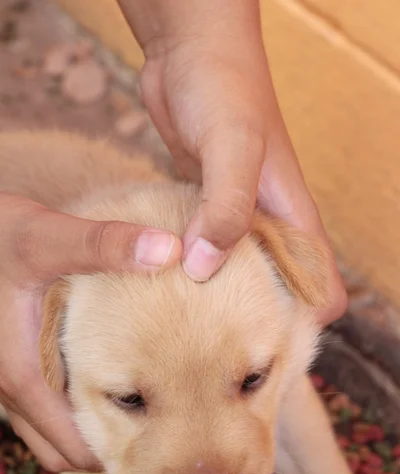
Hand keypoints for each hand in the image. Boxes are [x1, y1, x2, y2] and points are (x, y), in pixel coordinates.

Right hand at [0, 194, 180, 471]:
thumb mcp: (48, 237)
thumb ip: (105, 245)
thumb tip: (170, 251)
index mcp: (21, 373)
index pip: (69, 446)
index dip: (113, 455)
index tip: (158, 447)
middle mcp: (8, 386)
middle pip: (58, 449)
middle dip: (101, 450)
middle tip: (155, 432)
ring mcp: (5, 378)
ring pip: (45, 431)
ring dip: (82, 432)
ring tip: (136, 410)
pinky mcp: (9, 363)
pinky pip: (39, 408)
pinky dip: (67, 410)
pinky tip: (102, 379)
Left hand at [119, 0, 346, 324]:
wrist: (192, 50)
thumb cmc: (224, 89)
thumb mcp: (233, 148)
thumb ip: (226, 210)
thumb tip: (204, 269)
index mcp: (294, 218)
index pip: (322, 290)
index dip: (302, 322)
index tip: (260, 344)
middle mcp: (270, 224)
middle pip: (279, 292)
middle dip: (253, 319)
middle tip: (212, 347)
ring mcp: (236, 216)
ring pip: (238, 274)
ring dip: (217, 296)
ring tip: (183, 325)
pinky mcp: (204, 206)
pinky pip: (204, 249)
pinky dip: (191, 267)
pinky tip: (164, 282)